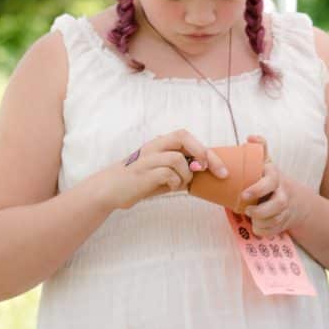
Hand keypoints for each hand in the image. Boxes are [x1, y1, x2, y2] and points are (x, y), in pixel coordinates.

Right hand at [101, 129, 227, 210]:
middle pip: (183, 137)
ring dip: (185, 175)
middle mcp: (153, 146)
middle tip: (207, 171)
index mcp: (160, 143)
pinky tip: (170, 188)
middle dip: (203, 155)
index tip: (220, 169)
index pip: (187, 137)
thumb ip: (182, 168)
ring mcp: (147, 159)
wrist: (109, 190)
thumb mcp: (164, 171)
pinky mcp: (142, 173)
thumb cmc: (140, 181)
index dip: (206, 151)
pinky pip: (168, 174)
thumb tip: (208, 171)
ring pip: (177, 159)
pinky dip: (175, 183)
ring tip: (178, 184)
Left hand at [239, 135, 311, 236]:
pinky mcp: (284, 221)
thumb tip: (250, 137)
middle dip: (260, 210)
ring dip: (261, 221)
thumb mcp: (269, 164)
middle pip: (277, 204)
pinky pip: (273, 230)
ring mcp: (285, 209)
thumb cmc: (273, 180)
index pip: (270, 182)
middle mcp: (283, 193)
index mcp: (275, 178)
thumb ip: (261, 149)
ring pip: (275, 219)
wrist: (298, 201)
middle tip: (247, 210)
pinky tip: (257, 225)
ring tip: (251, 216)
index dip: (257, 189)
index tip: (244, 195)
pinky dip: (263, 230)